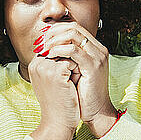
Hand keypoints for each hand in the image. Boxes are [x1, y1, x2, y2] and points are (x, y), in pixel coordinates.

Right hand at [29, 55, 80, 139]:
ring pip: (68, 54)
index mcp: (34, 64)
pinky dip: (76, 72)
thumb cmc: (57, 102)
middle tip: (65, 84)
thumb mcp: (50, 79)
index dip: (65, 61)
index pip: (55, 48)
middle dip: (69, 63)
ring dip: (74, 67)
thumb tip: (64, 45)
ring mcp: (45, 67)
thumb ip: (52, 62)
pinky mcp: (56, 72)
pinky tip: (70, 86)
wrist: (58, 123)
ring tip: (67, 85)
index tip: (63, 79)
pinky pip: (73, 61)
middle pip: (62, 49)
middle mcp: (37, 63)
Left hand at [40, 22, 117, 136]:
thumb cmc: (82, 94)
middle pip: (73, 27)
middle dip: (54, 32)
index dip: (56, 30)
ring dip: (54, 40)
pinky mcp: (93, 66)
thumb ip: (65, 57)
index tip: (42, 39)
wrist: (96, 112)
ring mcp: (97, 56)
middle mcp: (98, 49)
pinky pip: (73, 51)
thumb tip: (45, 46)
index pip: (74, 28)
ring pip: (73, 35)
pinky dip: (58, 51)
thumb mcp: (73, 71)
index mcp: (94, 48)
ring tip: (44, 50)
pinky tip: (50, 56)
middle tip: (41, 42)